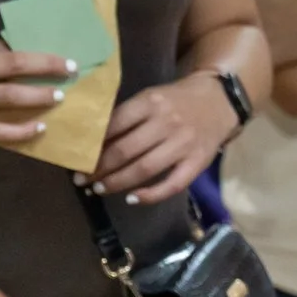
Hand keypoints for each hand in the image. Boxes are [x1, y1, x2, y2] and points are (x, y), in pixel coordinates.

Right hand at [0, 36, 73, 147]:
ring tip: (58, 98)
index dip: (38, 55)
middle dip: (47, 69)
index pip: (7, 50)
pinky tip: (39, 128)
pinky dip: (21, 130)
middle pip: (14, 67)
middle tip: (70, 73)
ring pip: (10, 98)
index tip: (61, 58)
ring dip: (39, 98)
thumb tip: (18, 57)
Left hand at [89, 72, 238, 204]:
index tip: (77, 158)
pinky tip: (132, 199)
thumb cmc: (177, 100)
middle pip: (125, 151)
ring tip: (99, 189)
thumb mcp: (151, 97)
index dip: (92, 145)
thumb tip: (92, 142)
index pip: (114, 126)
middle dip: (99, 168)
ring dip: (117, 182)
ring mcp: (184, 144)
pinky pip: (173, 184)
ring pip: (144, 169)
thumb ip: (127, 116)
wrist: (220, 100)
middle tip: (82, 180)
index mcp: (151, 103)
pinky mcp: (198, 161)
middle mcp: (167, 123)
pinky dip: (151, 195)